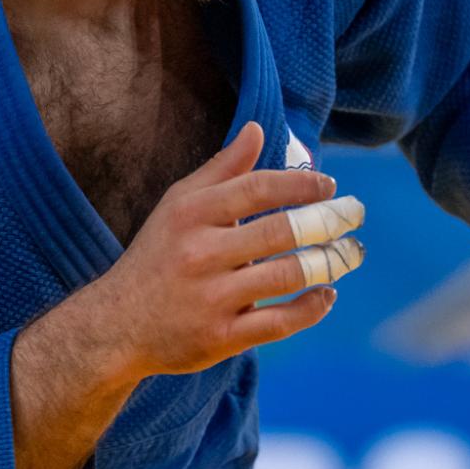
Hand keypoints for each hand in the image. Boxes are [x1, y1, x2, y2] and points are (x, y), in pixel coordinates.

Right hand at [94, 122, 363, 381]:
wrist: (114, 327)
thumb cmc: (156, 256)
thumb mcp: (178, 205)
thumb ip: (222, 169)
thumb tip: (258, 129)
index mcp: (191, 215)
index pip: (256, 189)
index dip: (299, 183)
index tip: (329, 184)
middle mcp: (201, 254)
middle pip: (280, 232)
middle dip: (327, 221)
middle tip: (355, 214)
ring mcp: (211, 298)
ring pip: (287, 276)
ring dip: (329, 264)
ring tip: (350, 253)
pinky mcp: (220, 338)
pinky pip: (279, 322)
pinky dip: (312, 308)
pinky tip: (327, 295)